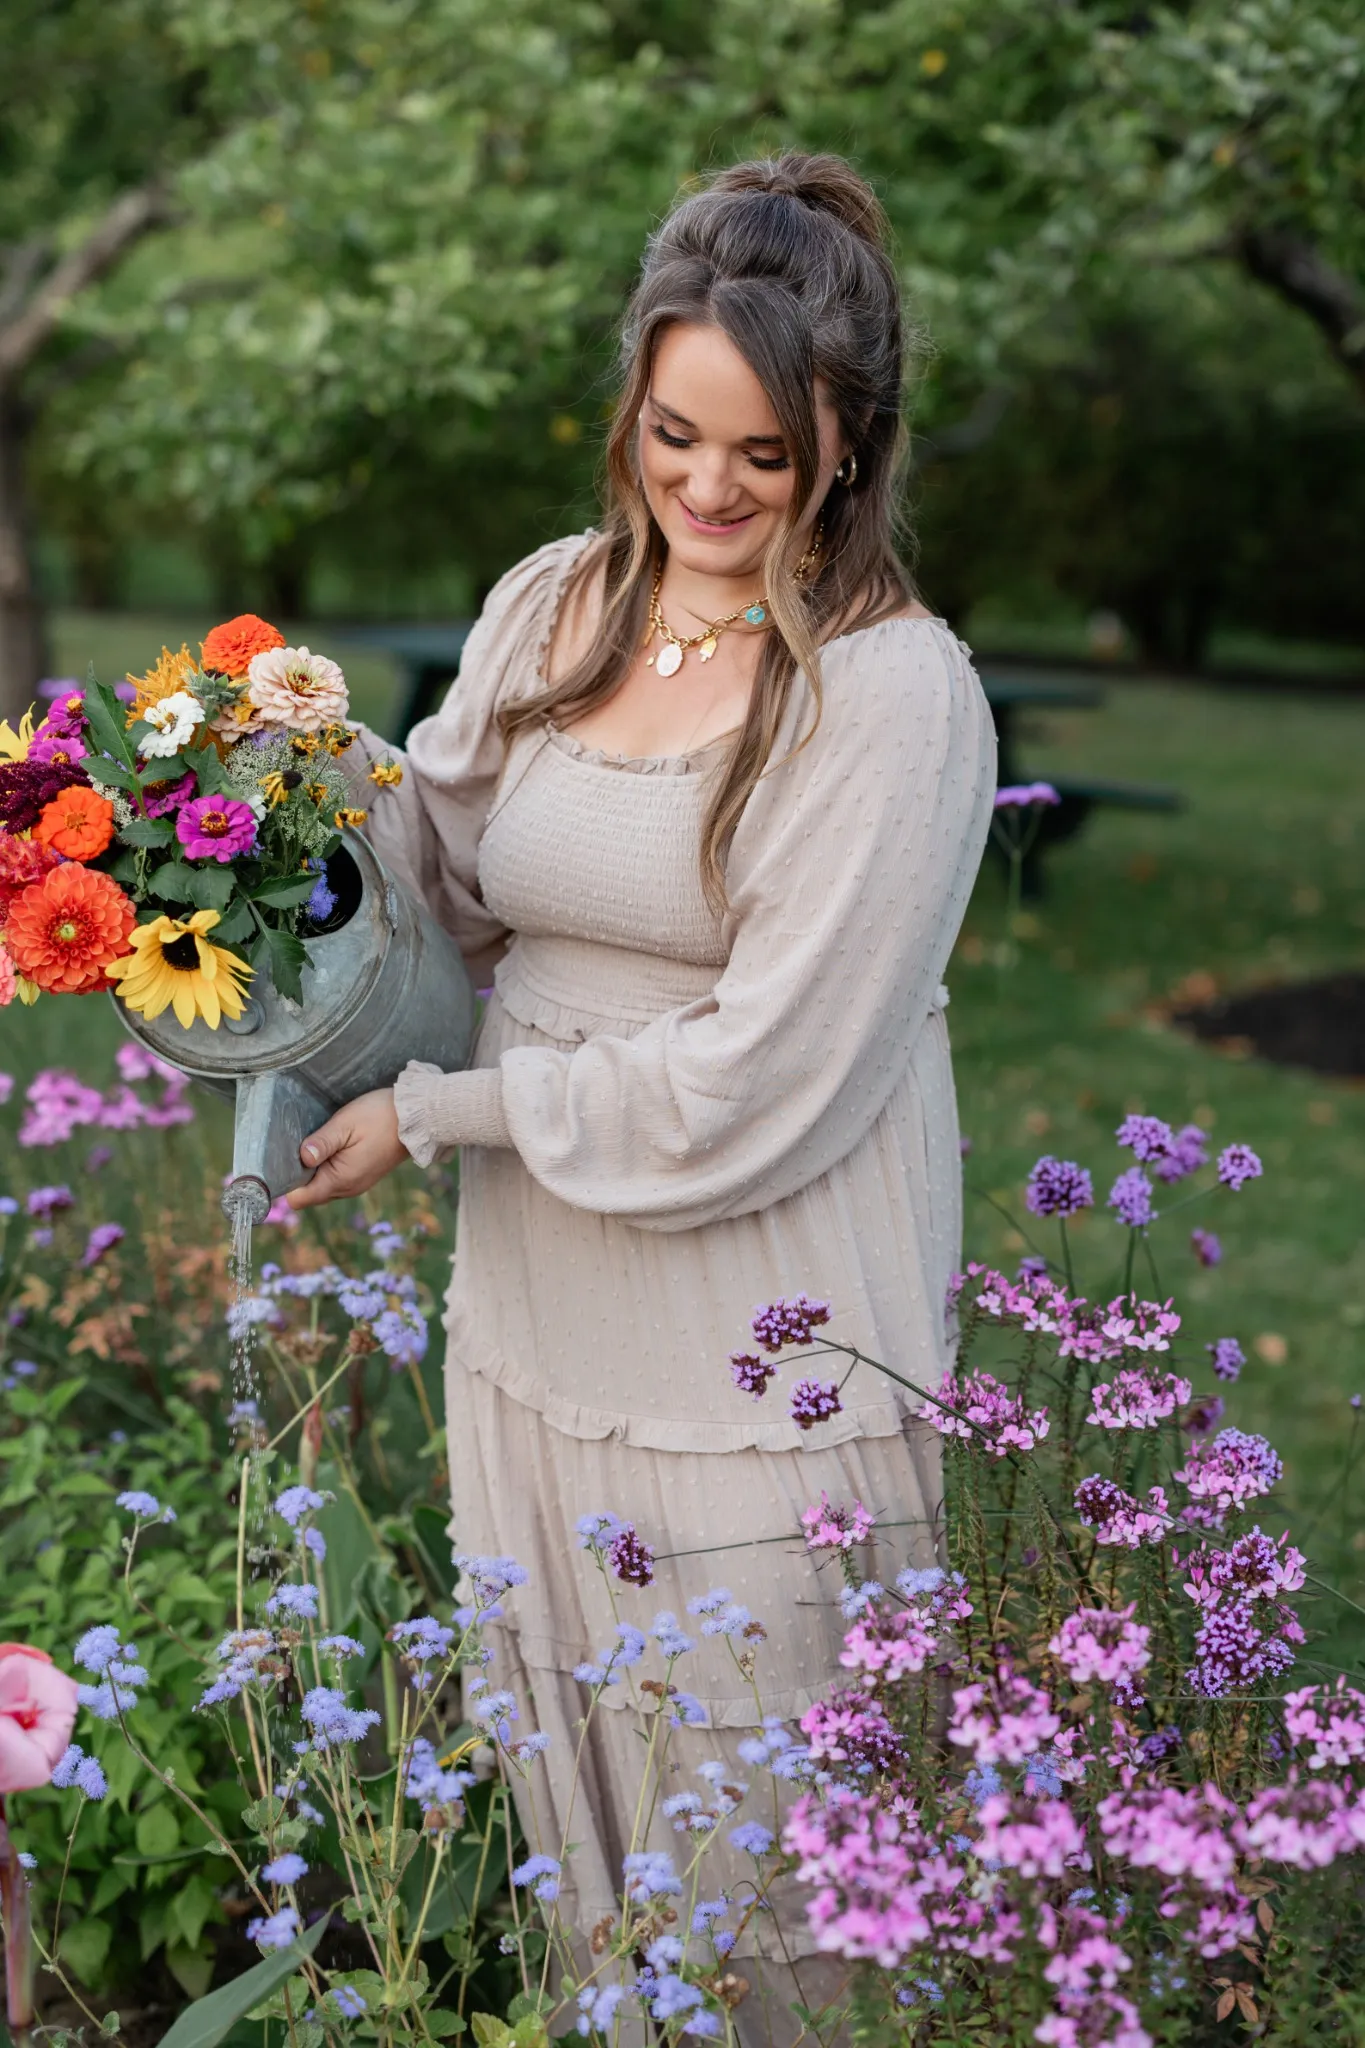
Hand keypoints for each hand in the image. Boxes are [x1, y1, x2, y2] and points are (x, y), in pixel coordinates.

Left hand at [287, 1088, 407, 1209]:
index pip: (298, 1199)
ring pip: (321, 1187)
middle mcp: (347, 1189)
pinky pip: (335, 1180)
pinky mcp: (362, 1176)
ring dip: (313, 1171)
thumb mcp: (346, 1123)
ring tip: (314, 1143)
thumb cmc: (380, 1116)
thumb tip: (301, 1158)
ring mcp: (356, 1184)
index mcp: (340, 1180)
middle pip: (308, 1194)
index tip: (281, 1160)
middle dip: (298, 1176)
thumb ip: (322, 1142)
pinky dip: (327, 1168)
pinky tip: (330, 1146)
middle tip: (297, 1146)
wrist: (418, 1117)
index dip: (285, 1183)